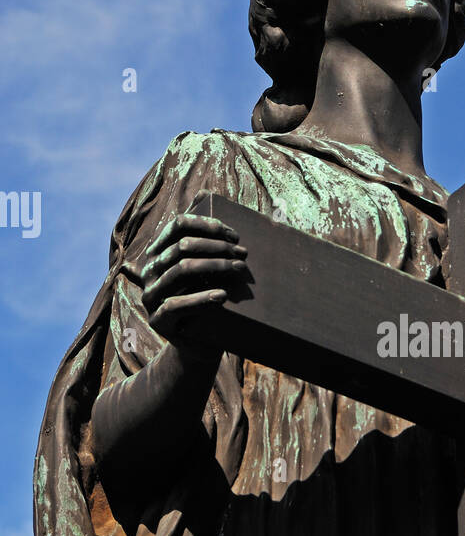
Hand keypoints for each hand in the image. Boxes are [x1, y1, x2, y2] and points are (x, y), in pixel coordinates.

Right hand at [140, 211, 249, 344]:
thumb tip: (206, 191)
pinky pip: (176, 305)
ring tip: (239, 269)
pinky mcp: (158, 321)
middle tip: (244, 254)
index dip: (207, 225)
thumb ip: (205, 237)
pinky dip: (201, 298)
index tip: (235, 233)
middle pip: (183, 247)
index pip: (178, 225)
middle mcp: (149, 271)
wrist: (199, 345)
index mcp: (159, 253)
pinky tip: (222, 295)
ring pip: (180, 271)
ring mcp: (150, 296)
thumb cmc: (207, 301)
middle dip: (217, 247)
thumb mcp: (207, 269)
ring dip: (215, 267)